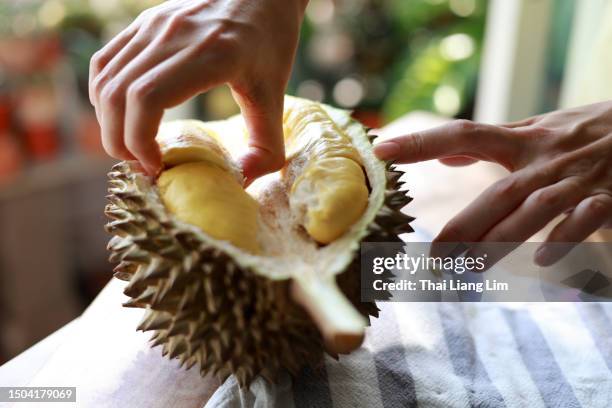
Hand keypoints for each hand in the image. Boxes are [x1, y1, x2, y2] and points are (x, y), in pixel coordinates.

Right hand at [89, 0, 306, 178]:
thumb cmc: (270, 41)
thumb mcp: (276, 94)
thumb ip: (268, 144)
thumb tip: (244, 181)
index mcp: (210, 55)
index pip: (147, 98)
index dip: (139, 141)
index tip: (156, 166)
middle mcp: (174, 35)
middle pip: (117, 95)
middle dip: (120, 142)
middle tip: (141, 166)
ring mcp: (154, 25)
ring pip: (105, 80)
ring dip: (109, 122)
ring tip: (131, 147)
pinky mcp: (144, 22)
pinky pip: (105, 62)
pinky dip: (103, 95)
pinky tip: (121, 116)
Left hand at [374, 101, 611, 265]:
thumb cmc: (581, 130)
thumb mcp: (535, 129)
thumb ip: (490, 143)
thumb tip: (445, 157)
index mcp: (523, 139)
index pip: (465, 135)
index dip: (423, 142)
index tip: (381, 149)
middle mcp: (544, 158)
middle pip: (498, 193)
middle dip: (465, 226)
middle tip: (433, 259)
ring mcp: (577, 179)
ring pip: (533, 211)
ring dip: (500, 241)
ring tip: (468, 270)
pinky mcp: (609, 197)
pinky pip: (586, 220)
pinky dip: (565, 239)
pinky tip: (540, 262)